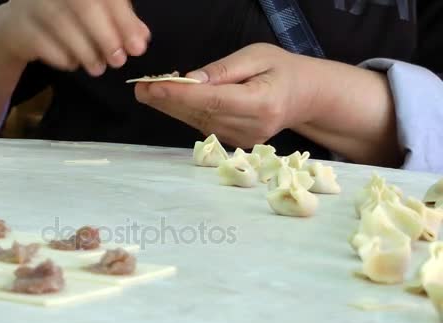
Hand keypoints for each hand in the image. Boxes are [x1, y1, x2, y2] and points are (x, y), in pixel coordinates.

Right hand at [0, 0, 150, 75]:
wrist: (18, 28)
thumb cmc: (67, 17)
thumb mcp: (97, 14)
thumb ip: (121, 22)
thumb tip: (140, 38)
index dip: (124, 19)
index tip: (138, 45)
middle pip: (84, 4)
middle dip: (107, 37)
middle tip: (119, 61)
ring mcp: (31, 3)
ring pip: (64, 25)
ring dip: (87, 52)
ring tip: (98, 67)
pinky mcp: (18, 27)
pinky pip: (45, 44)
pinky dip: (65, 58)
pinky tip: (73, 63)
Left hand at [134, 43, 320, 148]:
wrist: (305, 97)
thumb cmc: (283, 70)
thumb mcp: (258, 55)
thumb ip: (224, 70)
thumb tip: (191, 79)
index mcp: (262, 103)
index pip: (214, 100)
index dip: (181, 95)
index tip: (154, 87)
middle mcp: (252, 127)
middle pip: (201, 114)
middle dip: (167, 101)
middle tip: (140, 89)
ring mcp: (244, 139)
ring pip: (198, 122)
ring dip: (172, 108)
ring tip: (149, 92)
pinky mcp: (236, 143)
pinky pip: (204, 126)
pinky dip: (186, 113)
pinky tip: (170, 101)